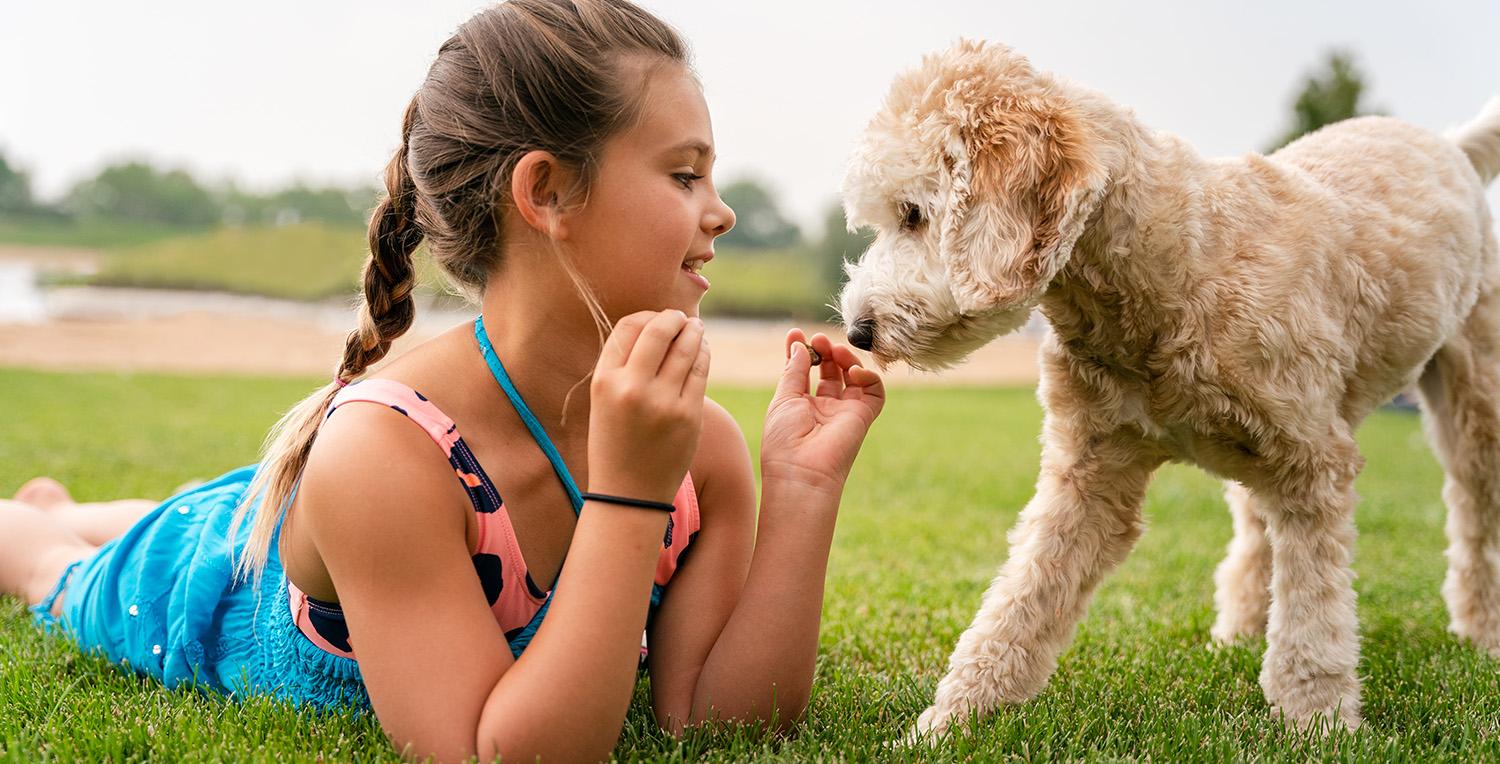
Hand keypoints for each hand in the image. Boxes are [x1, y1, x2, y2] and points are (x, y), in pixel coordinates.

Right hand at [588, 310, 709, 503]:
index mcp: (604, 381)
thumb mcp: (603, 401)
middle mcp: (632, 388)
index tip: (656, 319)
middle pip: (658, 330)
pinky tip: (702, 350)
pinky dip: (703, 354)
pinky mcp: (689, 415)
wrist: (629, 494)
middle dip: (674, 317)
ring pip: (686, 347)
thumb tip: (653, 326)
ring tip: (695, 328)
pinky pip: (701, 370)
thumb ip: (622, 365)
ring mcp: (663, 402)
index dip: (646, 316)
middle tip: (681, 317)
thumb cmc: (615, 443)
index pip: (628, 327)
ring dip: (693, 331)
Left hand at [760, 329, 884, 492]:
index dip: (802, 351)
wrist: (802, 471)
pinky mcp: (863, 416)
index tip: (795, 333)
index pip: (805, 370)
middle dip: (825, 350)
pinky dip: (868, 375)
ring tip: (834, 350)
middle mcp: (824, 408)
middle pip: (830, 370)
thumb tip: (799, 345)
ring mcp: (845, 411)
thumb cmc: (784, 440)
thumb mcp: (783, 398)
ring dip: (845, 358)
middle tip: (818, 340)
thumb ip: (793, 370)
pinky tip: (852, 372)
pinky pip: (874, 390)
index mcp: (801, 405)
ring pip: (853, 375)